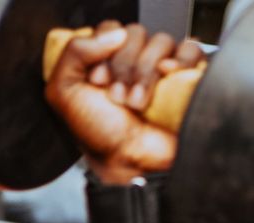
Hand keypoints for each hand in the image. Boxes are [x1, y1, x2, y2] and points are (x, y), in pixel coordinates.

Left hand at [45, 22, 204, 183]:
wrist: (130, 162)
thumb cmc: (98, 134)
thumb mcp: (63, 93)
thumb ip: (73, 52)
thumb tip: (113, 33)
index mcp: (102, 60)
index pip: (108, 28)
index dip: (102, 50)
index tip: (97, 81)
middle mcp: (131, 61)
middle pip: (134, 33)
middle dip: (122, 66)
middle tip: (116, 97)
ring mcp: (160, 67)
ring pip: (160, 41)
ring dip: (145, 74)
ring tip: (136, 103)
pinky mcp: (186, 75)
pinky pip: (190, 49)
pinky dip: (179, 62)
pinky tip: (167, 79)